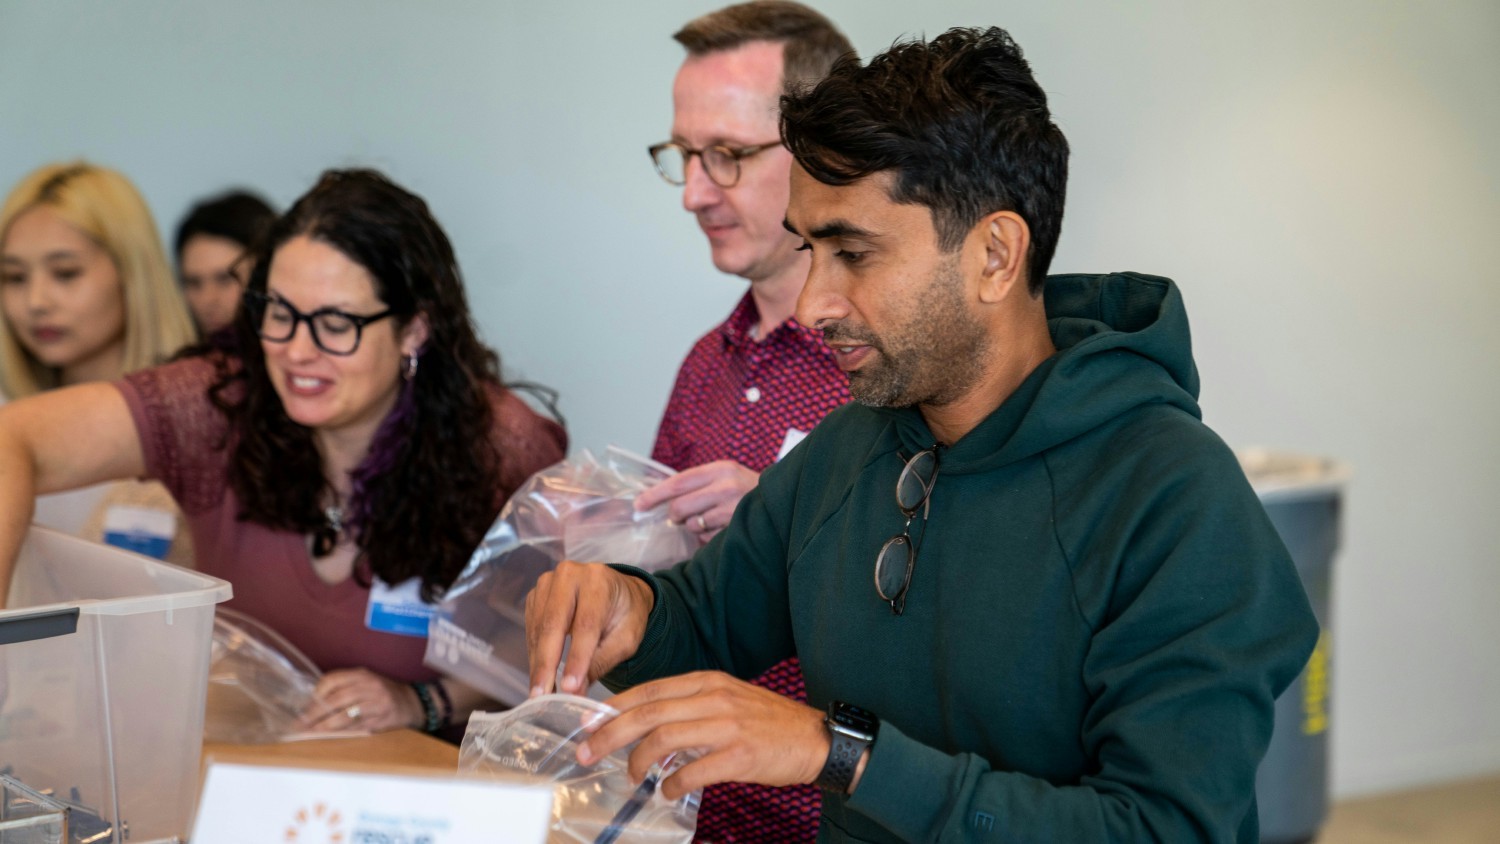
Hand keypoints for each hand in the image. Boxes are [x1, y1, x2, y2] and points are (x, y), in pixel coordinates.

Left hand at [297, 668, 421, 733]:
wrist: (411, 702)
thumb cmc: (381, 693)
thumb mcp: (364, 682)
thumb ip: (343, 688)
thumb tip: (313, 703)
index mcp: (361, 674)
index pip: (333, 680)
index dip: (316, 693)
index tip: (304, 705)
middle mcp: (369, 686)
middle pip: (337, 699)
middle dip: (316, 712)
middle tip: (301, 723)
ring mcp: (376, 703)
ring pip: (346, 715)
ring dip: (326, 725)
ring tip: (312, 731)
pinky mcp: (381, 719)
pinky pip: (357, 727)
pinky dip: (342, 732)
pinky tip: (331, 735)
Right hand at [525, 560, 654, 696]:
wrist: (618, 592)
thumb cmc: (625, 615)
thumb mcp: (625, 639)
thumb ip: (600, 662)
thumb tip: (575, 693)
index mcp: (599, 581)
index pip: (585, 624)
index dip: (576, 658)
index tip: (568, 688)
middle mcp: (570, 575)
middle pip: (553, 623)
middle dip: (546, 663)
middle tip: (541, 696)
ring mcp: (549, 583)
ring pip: (538, 628)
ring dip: (537, 662)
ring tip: (540, 693)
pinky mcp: (536, 595)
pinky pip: (531, 628)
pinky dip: (534, 654)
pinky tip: (539, 673)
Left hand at [579, 671, 828, 800]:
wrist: (815, 738)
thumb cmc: (768, 722)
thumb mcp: (727, 699)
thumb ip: (690, 707)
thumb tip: (646, 727)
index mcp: (707, 681)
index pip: (649, 690)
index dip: (614, 707)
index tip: (589, 723)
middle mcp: (714, 698)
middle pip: (648, 712)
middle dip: (610, 734)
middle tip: (587, 752)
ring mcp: (728, 725)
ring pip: (665, 738)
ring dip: (639, 760)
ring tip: (631, 775)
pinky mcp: (741, 754)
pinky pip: (693, 771)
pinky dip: (672, 784)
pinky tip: (667, 791)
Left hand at [634, 460, 759, 542]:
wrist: (782, 501)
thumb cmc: (745, 490)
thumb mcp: (724, 476)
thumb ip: (697, 484)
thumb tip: (662, 500)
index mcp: (720, 469)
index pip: (678, 482)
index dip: (655, 495)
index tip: (638, 505)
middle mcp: (726, 486)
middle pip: (680, 507)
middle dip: (674, 516)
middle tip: (677, 518)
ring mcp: (733, 509)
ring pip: (692, 525)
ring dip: (693, 527)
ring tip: (708, 520)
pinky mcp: (737, 528)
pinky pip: (707, 538)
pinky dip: (707, 537)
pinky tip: (719, 528)